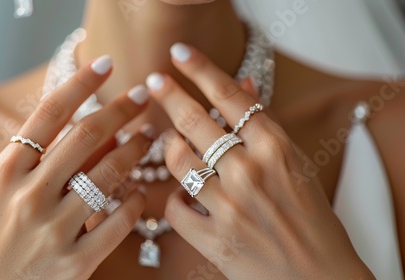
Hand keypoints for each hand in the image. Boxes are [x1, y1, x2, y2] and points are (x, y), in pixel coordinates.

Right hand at [0, 56, 150, 279]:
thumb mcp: (8, 189)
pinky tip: (140, 194)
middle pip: (86, 136)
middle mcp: (28, 195)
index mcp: (8, 170)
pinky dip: (135, 203)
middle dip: (121, 110)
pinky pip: (118, 222)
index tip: (106, 63)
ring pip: (107, 176)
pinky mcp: (74, 262)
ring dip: (135, 151)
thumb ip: (45, 158)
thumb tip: (99, 129)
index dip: (81, 83)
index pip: (48, 112)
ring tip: (148, 138)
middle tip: (143, 96)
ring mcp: (51, 230)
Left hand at [146, 44, 374, 278]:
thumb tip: (244, 83)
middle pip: (195, 121)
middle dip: (169, 95)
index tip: (179, 55)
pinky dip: (177, 199)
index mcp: (275, 148)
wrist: (320, 275)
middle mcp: (250, 172)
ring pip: (177, 161)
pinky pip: (174, 208)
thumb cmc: (310, 216)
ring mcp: (229, 206)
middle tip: (155, 82)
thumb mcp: (295, 163)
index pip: (229, 97)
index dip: (200, 70)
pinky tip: (187, 196)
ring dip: (169, 147)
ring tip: (170, 143)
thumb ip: (264, 124)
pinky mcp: (213, 239)